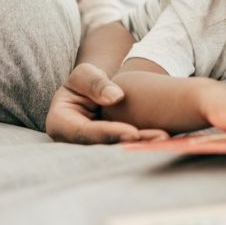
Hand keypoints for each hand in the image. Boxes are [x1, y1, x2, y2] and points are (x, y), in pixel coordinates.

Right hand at [45, 63, 168, 143]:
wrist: (95, 91)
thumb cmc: (85, 81)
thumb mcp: (84, 74)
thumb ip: (95, 82)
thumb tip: (116, 97)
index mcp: (60, 124)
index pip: (84, 133)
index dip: (108, 134)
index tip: (132, 132)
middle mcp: (74, 143)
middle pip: (104, 147)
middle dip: (131, 144)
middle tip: (158, 138)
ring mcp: (93, 148)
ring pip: (118, 150)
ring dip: (143, 146)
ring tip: (165, 138)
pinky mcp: (110, 149)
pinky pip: (126, 147)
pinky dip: (145, 143)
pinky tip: (164, 139)